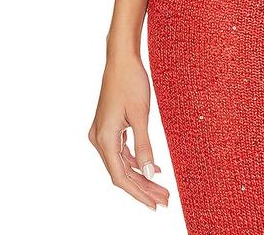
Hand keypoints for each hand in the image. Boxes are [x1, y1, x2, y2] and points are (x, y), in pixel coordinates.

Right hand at [88, 51, 169, 210]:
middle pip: (122, 172)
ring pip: (122, 163)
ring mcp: (102, 133)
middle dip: (143, 187)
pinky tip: (153, 167)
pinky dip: (136, 160)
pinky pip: (122, 151)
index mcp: (104, 139)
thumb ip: (144, 146)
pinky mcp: (108, 127)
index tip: (155, 204)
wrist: (121, 58)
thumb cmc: (131, 82)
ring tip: (162, 188)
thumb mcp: (141, 115)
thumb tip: (150, 173)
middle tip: (164, 200)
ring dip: (141, 175)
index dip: (139, 193)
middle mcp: (99, 139)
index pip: (121, 177)